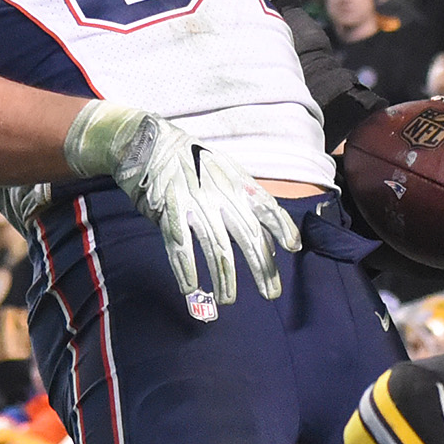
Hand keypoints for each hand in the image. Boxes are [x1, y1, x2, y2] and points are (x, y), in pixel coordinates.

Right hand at [64, 99, 300, 317]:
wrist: (150, 142)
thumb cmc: (193, 163)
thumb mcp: (227, 171)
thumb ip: (246, 199)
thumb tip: (269, 236)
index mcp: (237, 183)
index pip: (267, 207)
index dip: (282, 227)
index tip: (293, 247)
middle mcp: (221, 195)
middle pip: (248, 237)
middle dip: (262, 269)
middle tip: (271, 294)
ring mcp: (195, 205)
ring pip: (217, 249)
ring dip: (224, 279)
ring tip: (228, 300)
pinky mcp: (169, 213)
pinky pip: (181, 248)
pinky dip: (187, 271)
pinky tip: (193, 290)